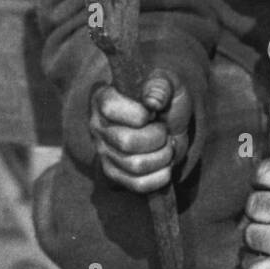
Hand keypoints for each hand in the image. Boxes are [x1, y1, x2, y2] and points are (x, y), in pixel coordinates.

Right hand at [89, 68, 191, 193]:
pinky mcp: (115, 175)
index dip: (140, 114)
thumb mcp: (170, 83)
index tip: (153, 111)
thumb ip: (161, 85)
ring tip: (166, 145)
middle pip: (126, 142)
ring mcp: (104, 153)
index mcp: (103, 99)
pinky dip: (161, 176)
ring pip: (136, 165)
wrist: (172, 124)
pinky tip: (164, 163)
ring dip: (163, 156)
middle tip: (164, 130)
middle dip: (158, 137)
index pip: (110, 109)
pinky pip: (139, 184)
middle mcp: (98, 127)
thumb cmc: (167, 100)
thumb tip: (152, 102)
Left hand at [241, 159, 269, 268]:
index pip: (265, 171)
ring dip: (256, 237)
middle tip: (267, 217)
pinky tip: (260, 263)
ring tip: (267, 241)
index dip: (262, 180)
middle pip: (253, 204)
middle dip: (258, 210)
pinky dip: (253, 265)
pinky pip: (254, 266)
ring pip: (250, 234)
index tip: (264, 187)